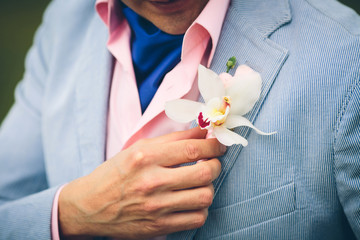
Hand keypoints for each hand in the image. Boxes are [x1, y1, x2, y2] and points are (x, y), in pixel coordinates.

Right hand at [58, 127, 224, 238]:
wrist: (90, 206)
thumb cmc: (116, 173)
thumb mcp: (139, 148)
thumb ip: (173, 138)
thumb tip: (204, 130)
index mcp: (146, 157)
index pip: (192, 148)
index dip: (214, 145)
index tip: (219, 144)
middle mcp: (152, 182)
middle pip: (204, 173)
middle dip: (215, 165)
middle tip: (211, 162)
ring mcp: (156, 207)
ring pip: (205, 197)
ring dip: (209, 187)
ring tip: (200, 183)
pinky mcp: (159, 226)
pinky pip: (196, 219)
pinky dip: (200, 208)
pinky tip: (191, 201)